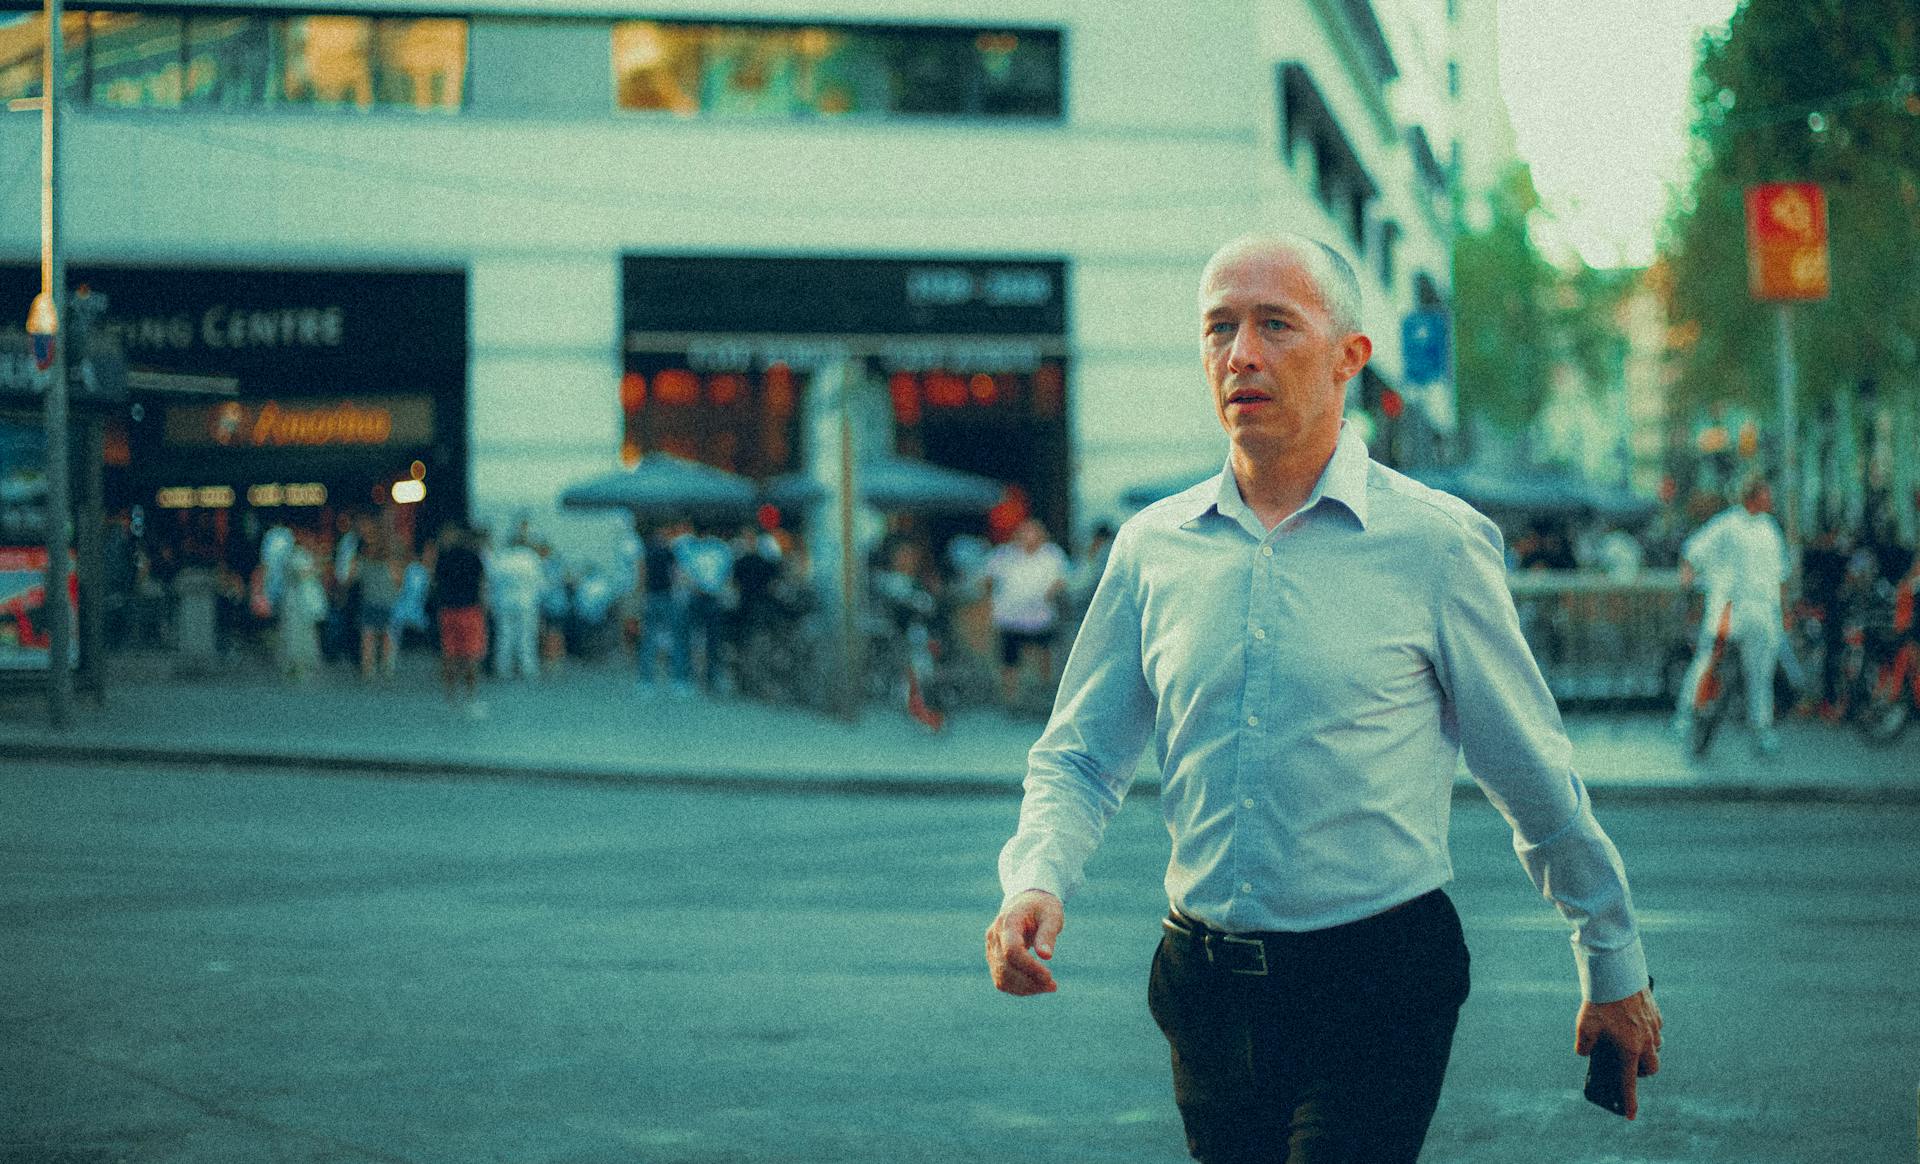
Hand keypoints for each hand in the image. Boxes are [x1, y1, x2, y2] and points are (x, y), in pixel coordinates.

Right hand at [985, 890, 1063, 995]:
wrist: (1026, 902)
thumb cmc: (1042, 907)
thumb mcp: (1051, 915)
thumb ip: (1048, 934)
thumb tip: (1046, 956)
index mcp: (1008, 921)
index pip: (1012, 950)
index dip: (1029, 966)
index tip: (1049, 976)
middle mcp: (994, 936)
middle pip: (1006, 967)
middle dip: (1030, 981)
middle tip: (1053, 985)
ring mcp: (991, 948)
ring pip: (1002, 978)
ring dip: (1025, 988)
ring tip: (1048, 987)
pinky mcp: (994, 959)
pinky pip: (1002, 980)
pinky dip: (1019, 988)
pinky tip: (1037, 986)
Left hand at [1576, 987, 1662, 1119]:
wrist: (1615, 973)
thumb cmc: (1598, 1002)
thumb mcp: (1584, 1026)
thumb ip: (1584, 1045)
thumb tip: (1585, 1052)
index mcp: (1629, 1049)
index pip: (1629, 1082)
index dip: (1629, 1101)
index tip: (1630, 1116)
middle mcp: (1645, 1041)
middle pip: (1651, 1068)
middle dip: (1641, 1072)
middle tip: (1628, 1067)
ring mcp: (1653, 1027)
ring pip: (1656, 1047)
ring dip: (1646, 1050)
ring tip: (1629, 1044)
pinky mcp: (1655, 1012)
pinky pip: (1656, 1028)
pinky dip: (1647, 1032)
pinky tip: (1633, 1024)